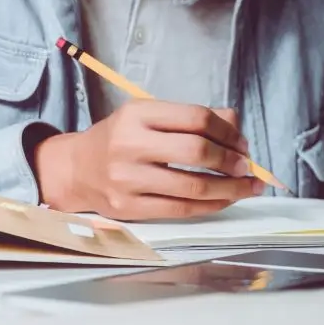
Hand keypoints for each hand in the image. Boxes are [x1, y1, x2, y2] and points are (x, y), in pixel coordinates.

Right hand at [34, 101, 263, 219]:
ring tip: (246, 187)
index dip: (227, 131)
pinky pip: (181, 209)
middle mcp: (129, 145)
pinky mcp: (128, 208)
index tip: (242, 143)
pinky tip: (224, 200)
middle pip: (196, 152)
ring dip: (229, 188)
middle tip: (247, 167)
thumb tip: (236, 128)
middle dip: (231, 161)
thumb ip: (190, 118)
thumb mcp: (147, 117)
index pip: (195, 118)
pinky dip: (210, 205)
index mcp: (136, 115)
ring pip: (193, 186)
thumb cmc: (119, 140)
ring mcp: (127, 180)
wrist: (76, 170)